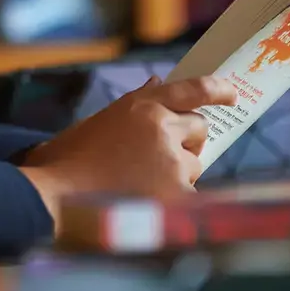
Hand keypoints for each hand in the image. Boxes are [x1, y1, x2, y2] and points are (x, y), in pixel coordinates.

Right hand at [19, 75, 237, 231]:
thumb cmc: (69, 158)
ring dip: (179, 172)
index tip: (232, 94)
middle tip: (163, 157)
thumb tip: (158, 84)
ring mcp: (172, 161)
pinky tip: (147, 205)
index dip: (217, 89)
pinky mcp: (178, 194)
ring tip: (143, 184)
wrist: (57, 194)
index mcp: (141, 105)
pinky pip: (191, 195)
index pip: (192, 89)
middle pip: (198, 128)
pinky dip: (176, 202)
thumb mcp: (101, 121)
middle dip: (187, 140)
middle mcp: (162, 126)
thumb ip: (134, 104)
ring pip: (194, 164)